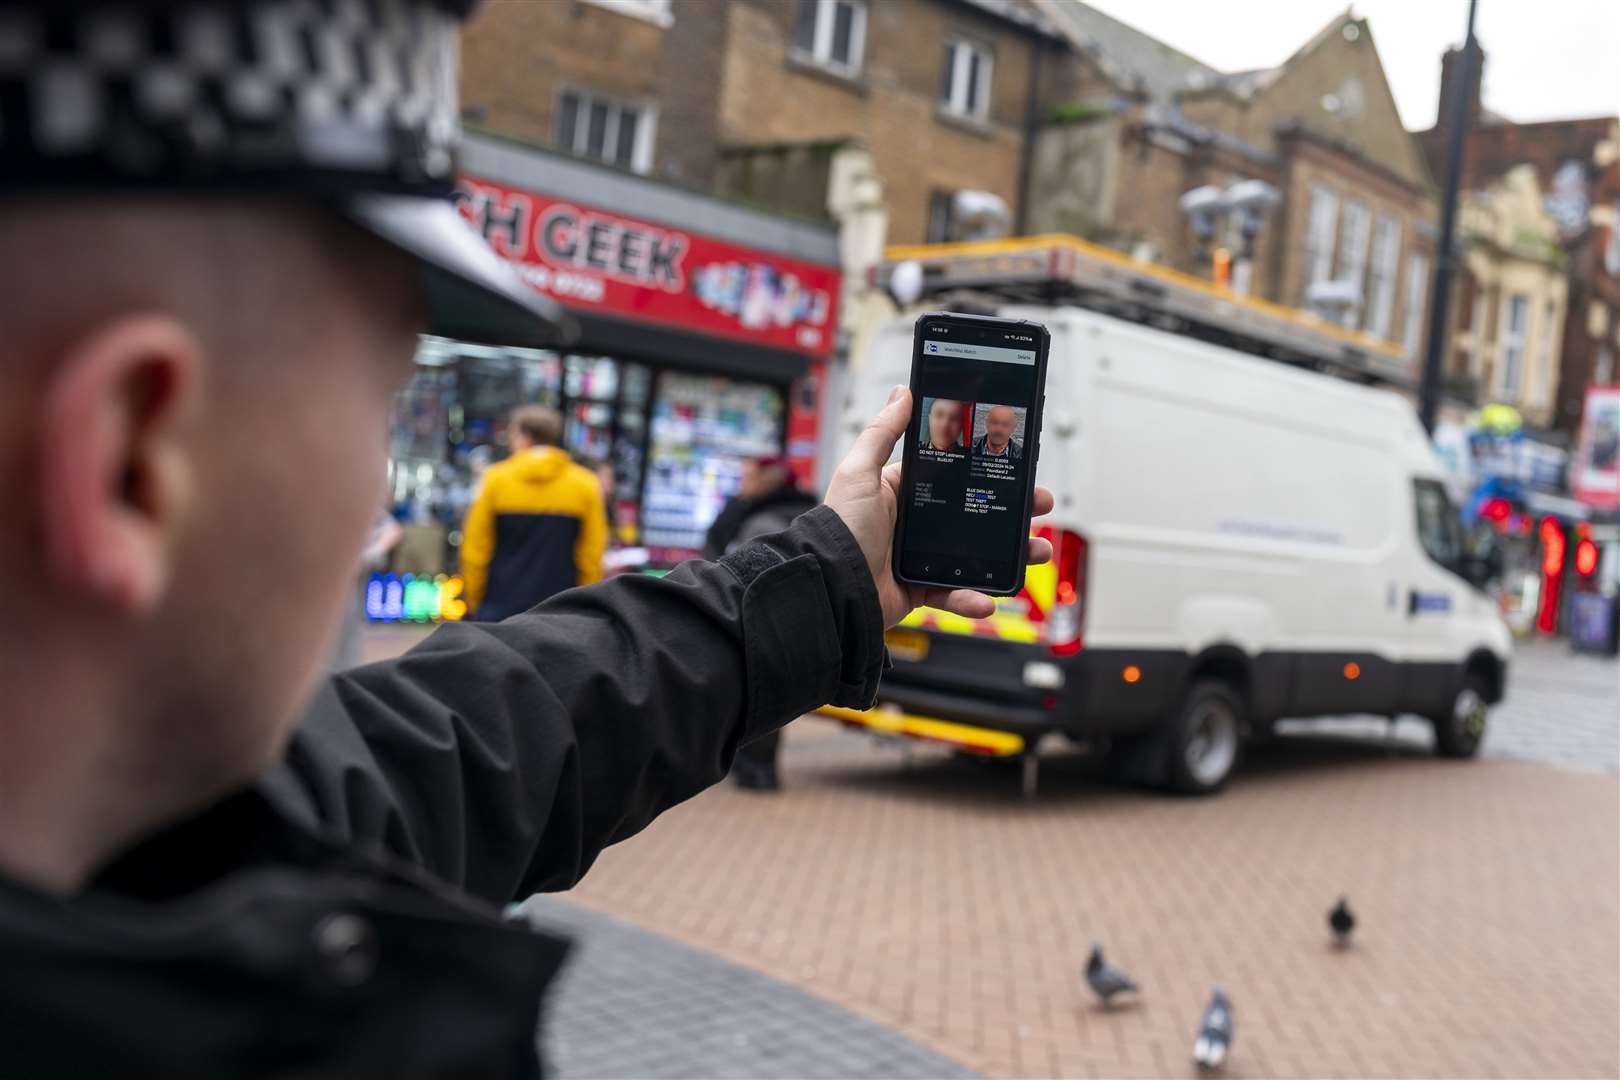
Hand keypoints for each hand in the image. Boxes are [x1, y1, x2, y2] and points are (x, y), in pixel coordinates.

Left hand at [824, 385, 1053, 627]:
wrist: (830, 586)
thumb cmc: (839, 528)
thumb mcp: (859, 472)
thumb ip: (882, 432)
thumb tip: (902, 392)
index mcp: (905, 492)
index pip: (956, 476)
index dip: (987, 471)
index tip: (1017, 467)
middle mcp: (915, 524)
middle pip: (975, 514)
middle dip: (1012, 513)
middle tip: (1039, 507)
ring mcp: (921, 557)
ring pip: (977, 555)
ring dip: (1010, 555)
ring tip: (1036, 551)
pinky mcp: (921, 588)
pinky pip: (954, 592)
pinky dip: (972, 597)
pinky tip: (988, 596)